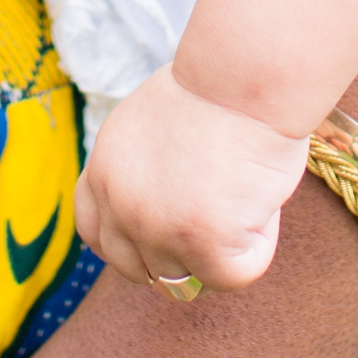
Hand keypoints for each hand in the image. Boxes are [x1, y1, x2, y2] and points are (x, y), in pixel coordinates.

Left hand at [74, 66, 309, 290]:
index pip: (96, 235)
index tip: (169, 233)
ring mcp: (155, 228)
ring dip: (224, 249)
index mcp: (104, 171)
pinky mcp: (200, 243)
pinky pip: (233, 276)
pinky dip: (257, 249)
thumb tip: (167, 205)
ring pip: (189, 280)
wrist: (242, 77)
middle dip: (179, 257)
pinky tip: (262, 206)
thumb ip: (141, 171)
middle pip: (139, 269)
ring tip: (245, 196)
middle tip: (221, 220)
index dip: (134, 243)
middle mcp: (118, 204)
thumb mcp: (148, 126)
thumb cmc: (215, 88)